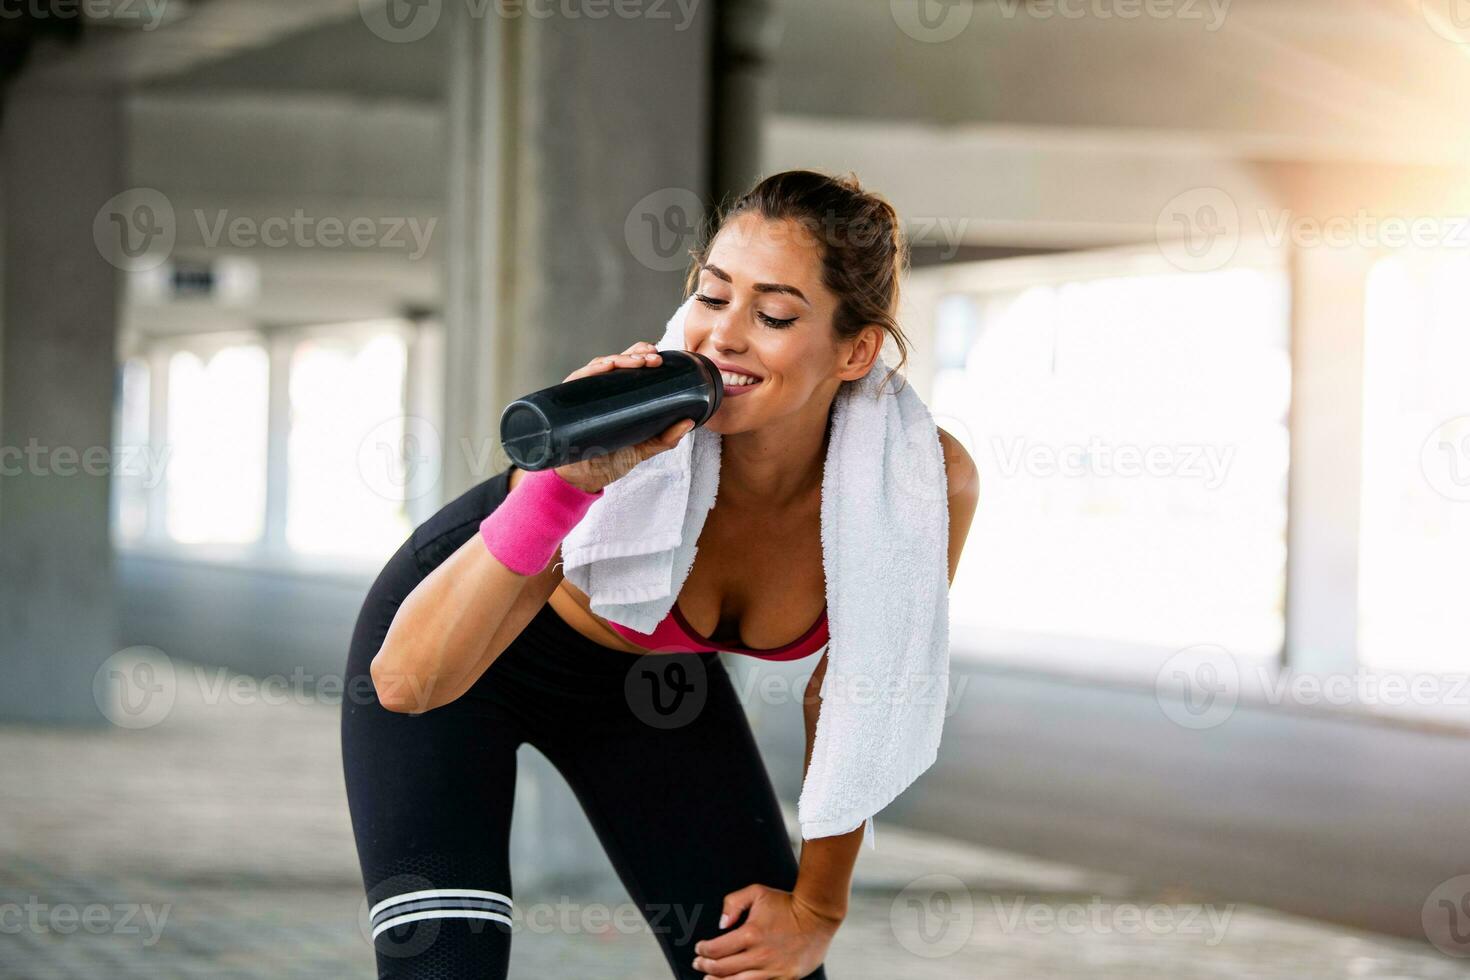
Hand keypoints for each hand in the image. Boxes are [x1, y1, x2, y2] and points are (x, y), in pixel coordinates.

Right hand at [552, 341, 694, 493]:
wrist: (583, 479)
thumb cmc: (610, 460)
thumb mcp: (642, 449)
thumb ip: (666, 439)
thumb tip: (689, 422)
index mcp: (617, 396)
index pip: (628, 368)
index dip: (641, 356)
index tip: (658, 356)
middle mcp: (600, 391)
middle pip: (616, 362)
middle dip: (636, 354)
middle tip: (654, 358)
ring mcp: (584, 394)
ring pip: (600, 366)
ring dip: (620, 359)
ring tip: (639, 362)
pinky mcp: (568, 400)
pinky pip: (579, 379)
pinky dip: (593, 369)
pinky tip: (607, 366)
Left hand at [690, 884, 840, 979]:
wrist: (818, 917)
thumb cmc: (787, 904)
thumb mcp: (757, 892)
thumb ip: (733, 903)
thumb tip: (720, 924)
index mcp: (750, 934)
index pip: (716, 949)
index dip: (703, 950)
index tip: (699, 948)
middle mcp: (759, 955)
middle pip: (722, 969)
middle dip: (705, 966)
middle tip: (698, 964)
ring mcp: (772, 970)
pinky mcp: (784, 978)